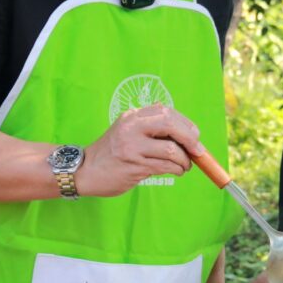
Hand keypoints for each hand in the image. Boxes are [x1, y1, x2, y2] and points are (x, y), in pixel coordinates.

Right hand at [75, 105, 202, 196]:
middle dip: (190, 138)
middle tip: (197, 150)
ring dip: (185, 160)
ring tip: (185, 165)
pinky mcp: (134, 166)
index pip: (166, 111)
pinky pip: (165, 166)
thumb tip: (183, 131)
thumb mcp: (127, 131)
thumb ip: (150, 127)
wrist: (85, 171)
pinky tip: (177, 171)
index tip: (194, 135)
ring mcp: (132, 147)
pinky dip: (177, 169)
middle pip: (170, 124)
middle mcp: (132, 127)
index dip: (185, 123)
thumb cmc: (111, 153)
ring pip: (171, 149)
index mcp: (132, 116)